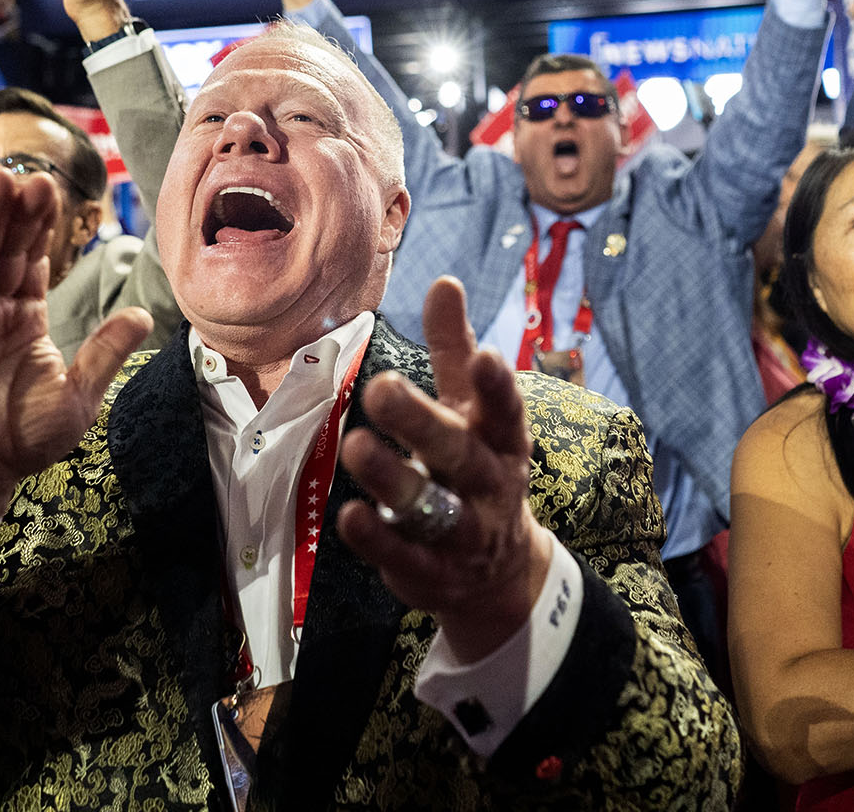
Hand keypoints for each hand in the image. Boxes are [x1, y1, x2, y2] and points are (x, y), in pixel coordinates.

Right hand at [0, 169, 149, 563]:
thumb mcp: (77, 394)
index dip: (40, 226)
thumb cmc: (21, 439)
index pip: (32, 259)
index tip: (52, 190)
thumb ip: (104, 352)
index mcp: (22, 316)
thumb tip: (141, 315)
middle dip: (13, 212)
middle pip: (1, 250)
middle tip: (26, 174)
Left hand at [338, 278, 553, 662]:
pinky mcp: (432, 572)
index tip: (483, 356)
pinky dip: (378, 538)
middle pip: (458, 454)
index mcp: (500, 440)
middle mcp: (487, 485)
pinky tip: (349, 516)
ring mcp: (463, 533)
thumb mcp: (471, 410)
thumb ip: (453, 349)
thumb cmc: (475, 465)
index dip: (496, 387)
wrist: (497, 573)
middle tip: (380, 388)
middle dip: (422, 423)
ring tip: (354, 445)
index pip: (504, 411)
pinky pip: (405, 556)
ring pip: (431, 507)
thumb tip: (444, 280)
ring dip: (394, 478)